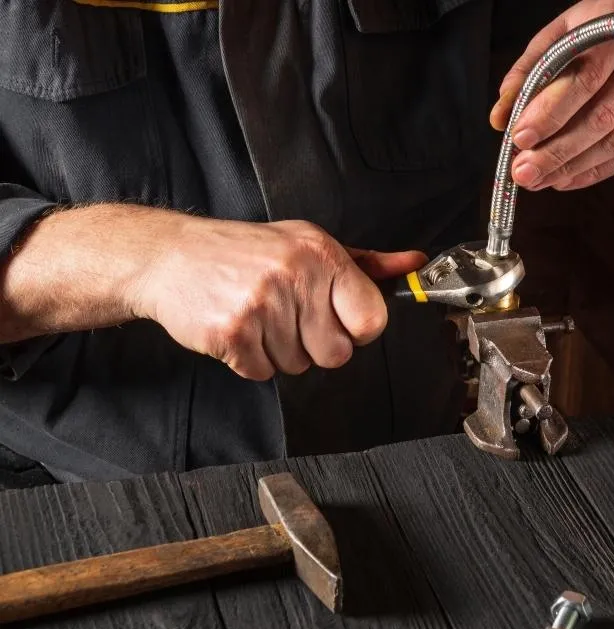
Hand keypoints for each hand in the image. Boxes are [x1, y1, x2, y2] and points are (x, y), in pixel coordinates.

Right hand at [135, 217, 424, 380]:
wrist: (171, 256)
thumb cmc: (247, 252)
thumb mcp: (309, 244)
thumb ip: (367, 262)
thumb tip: (415, 264)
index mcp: (322, 254)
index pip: (372, 320)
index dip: (355, 329)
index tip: (336, 318)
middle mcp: (295, 276)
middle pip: (338, 354)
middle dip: (315, 345)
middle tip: (288, 317)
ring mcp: (262, 305)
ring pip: (299, 366)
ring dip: (279, 351)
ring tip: (259, 316)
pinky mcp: (232, 332)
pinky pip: (263, 372)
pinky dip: (250, 360)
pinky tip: (239, 328)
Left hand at [490, 0, 613, 190]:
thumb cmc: (597, 34)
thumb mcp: (561, 36)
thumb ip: (528, 72)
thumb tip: (499, 118)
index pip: (586, 76)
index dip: (551, 112)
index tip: (520, 138)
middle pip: (603, 115)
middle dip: (557, 151)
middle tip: (524, 172)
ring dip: (573, 167)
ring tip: (539, 180)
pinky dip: (596, 171)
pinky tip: (566, 179)